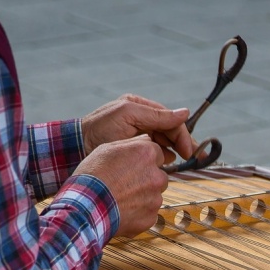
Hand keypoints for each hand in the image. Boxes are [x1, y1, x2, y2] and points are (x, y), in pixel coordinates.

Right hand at [72, 135, 167, 237]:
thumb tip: (146, 139)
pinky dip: (140, 213)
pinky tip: (123, 210)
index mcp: (147, 154)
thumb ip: (131, 143)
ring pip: (155, 195)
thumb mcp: (106, 150)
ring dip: (144, 196)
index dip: (144, 160)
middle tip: (126, 184)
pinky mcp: (151, 216)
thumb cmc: (92, 176)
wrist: (85, 207)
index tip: (133, 167)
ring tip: (122, 198)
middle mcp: (156, 175)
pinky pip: (149, 213)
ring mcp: (155, 198)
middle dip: (147, 179)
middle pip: (159, 175)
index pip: (157, 154)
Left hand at [81, 94, 195, 162]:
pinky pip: (154, 152)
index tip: (190, 151)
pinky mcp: (133, 149)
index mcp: (140, 107)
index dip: (182, 134)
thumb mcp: (129, 116)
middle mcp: (141, 119)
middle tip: (194, 157)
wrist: (76, 147)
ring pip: (165, 142)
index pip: (170, 119)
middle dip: (182, 143)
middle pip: (170, 131)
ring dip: (172, 151)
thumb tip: (186, 112)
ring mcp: (138, 134)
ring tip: (176, 161)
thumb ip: (156, 115)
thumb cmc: (99, 129)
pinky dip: (161, 157)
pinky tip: (164, 163)